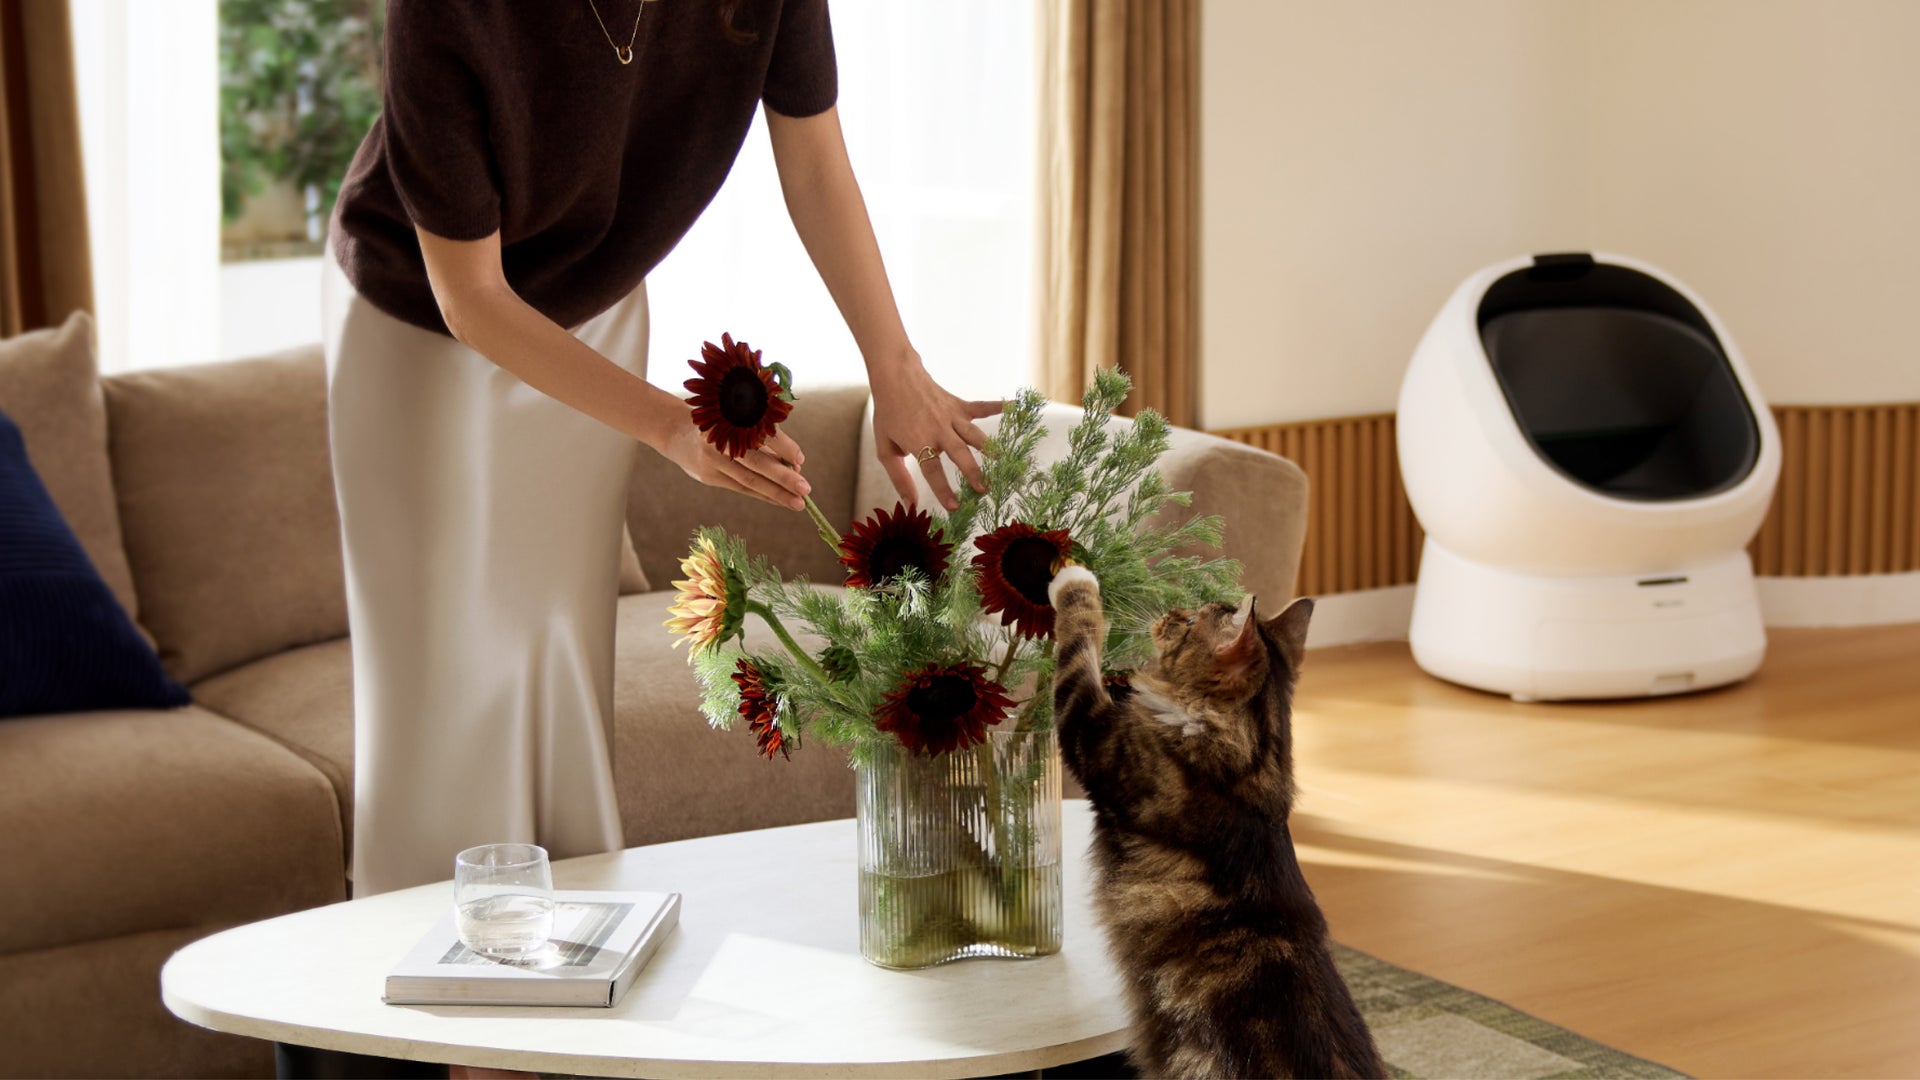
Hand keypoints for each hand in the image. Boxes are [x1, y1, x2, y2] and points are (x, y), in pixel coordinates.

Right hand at [657, 410, 811, 511]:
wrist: (675, 433)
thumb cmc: (718, 424)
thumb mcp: (736, 423)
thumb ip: (764, 441)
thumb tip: (795, 464)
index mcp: (728, 420)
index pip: (760, 436)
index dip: (782, 447)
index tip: (800, 459)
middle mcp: (718, 442)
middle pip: (756, 463)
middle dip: (783, 477)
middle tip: (806, 489)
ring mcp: (711, 461)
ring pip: (749, 480)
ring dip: (776, 493)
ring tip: (798, 503)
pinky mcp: (709, 477)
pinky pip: (742, 488)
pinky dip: (763, 494)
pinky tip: (780, 501)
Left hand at [870, 354, 1002, 509]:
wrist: (895, 376)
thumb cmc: (889, 413)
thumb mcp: (885, 448)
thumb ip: (898, 477)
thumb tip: (910, 503)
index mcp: (919, 441)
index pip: (932, 470)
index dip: (943, 489)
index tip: (954, 506)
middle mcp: (938, 429)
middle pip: (959, 453)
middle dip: (973, 472)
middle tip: (984, 489)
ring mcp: (951, 416)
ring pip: (973, 434)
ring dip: (988, 448)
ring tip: (1001, 461)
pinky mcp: (958, 405)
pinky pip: (981, 407)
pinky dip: (998, 406)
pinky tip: (1016, 406)